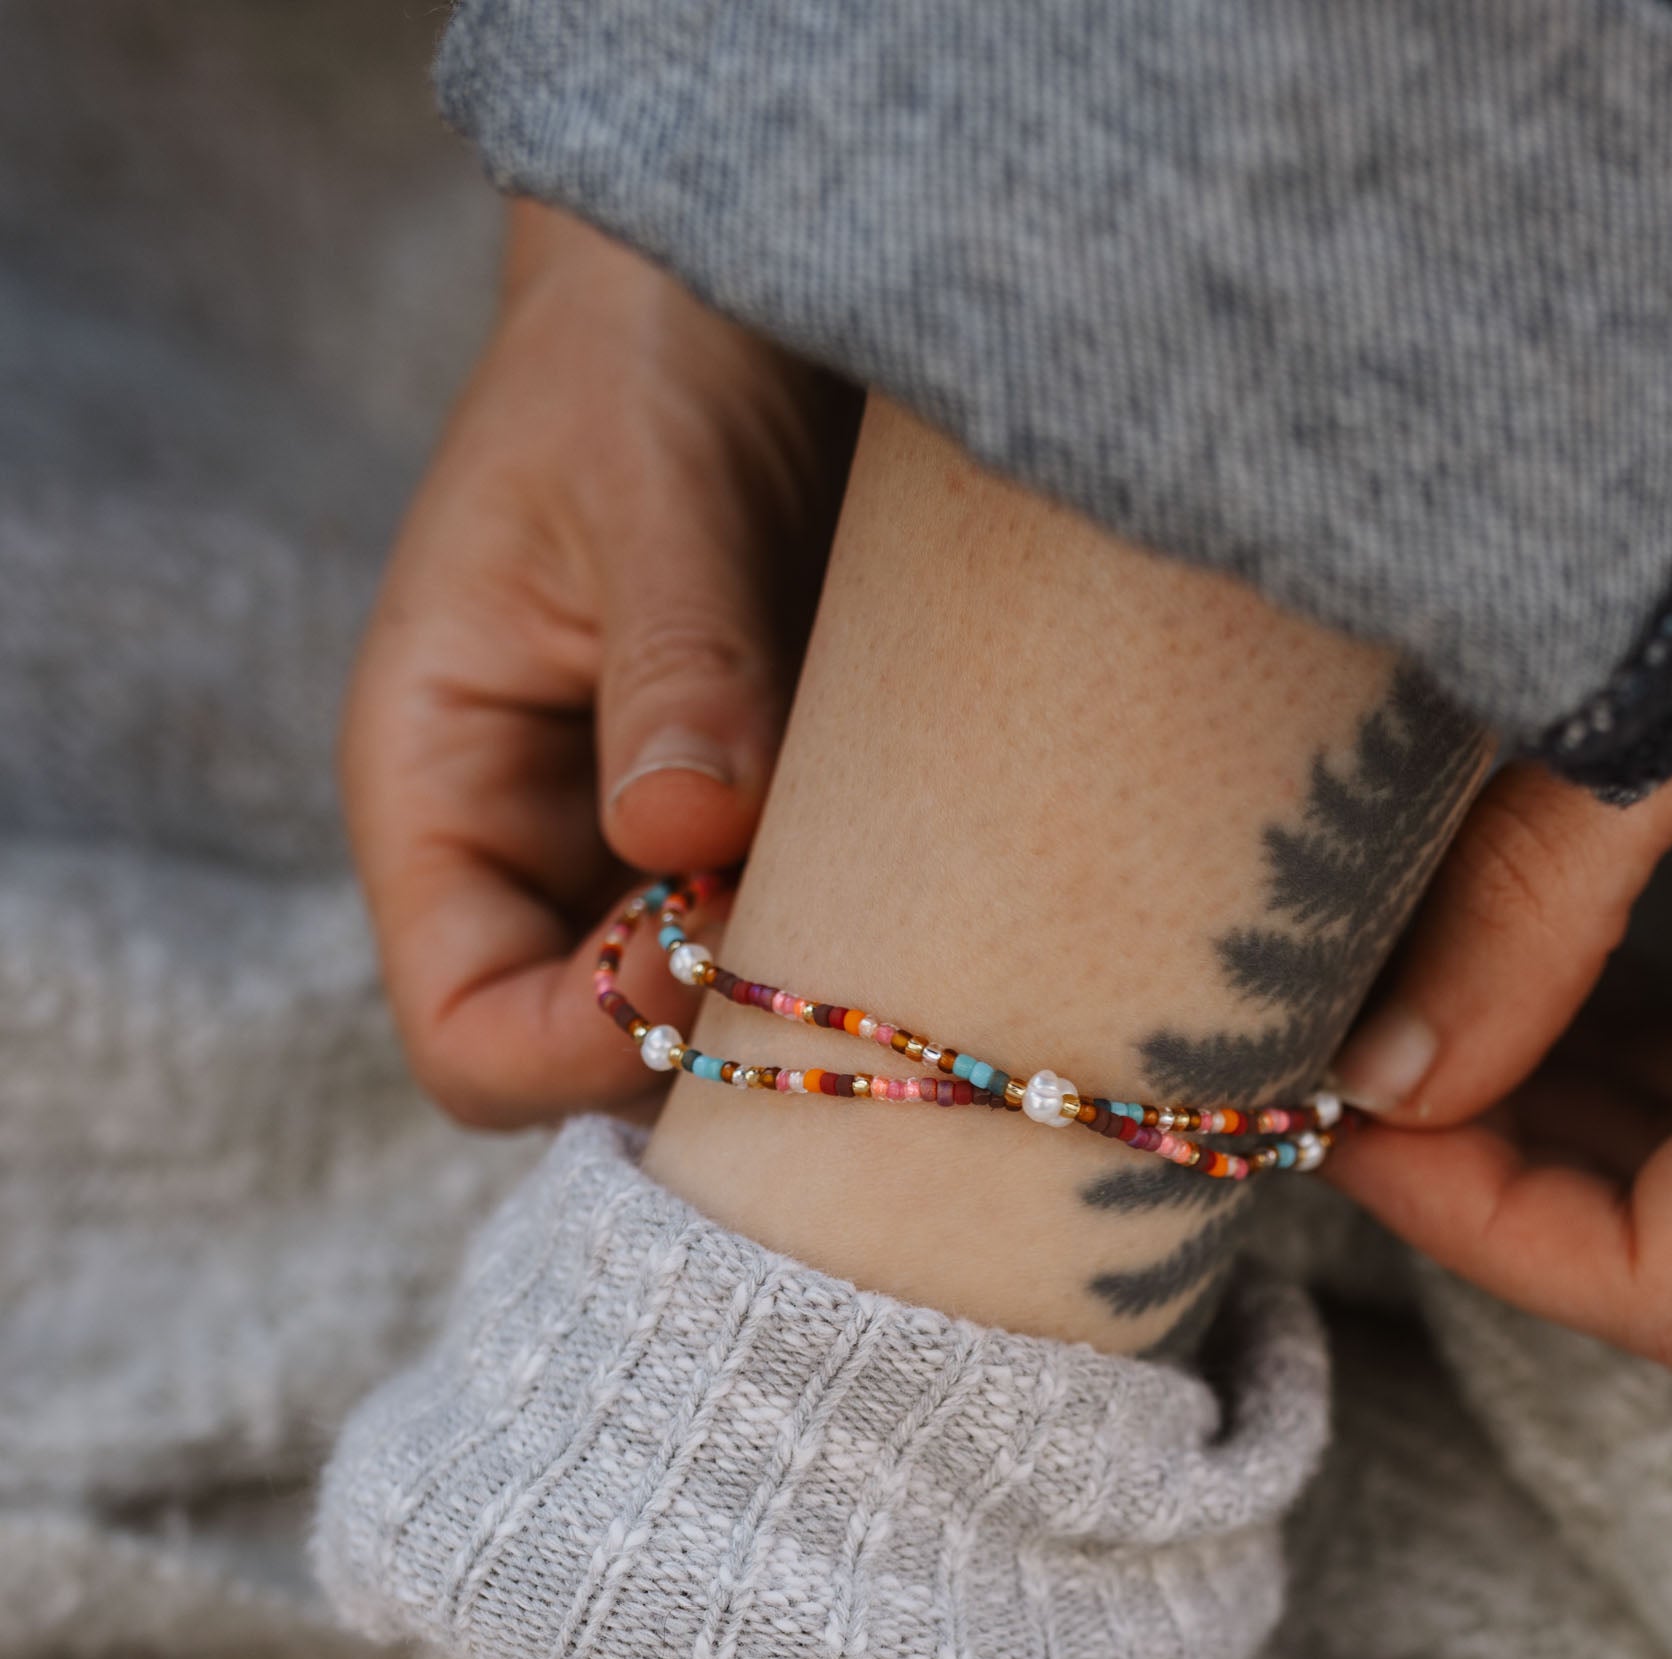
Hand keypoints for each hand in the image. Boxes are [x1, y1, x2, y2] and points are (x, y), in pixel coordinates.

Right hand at [343, 201, 851, 1125]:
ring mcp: (646, 842)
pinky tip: (930, 868)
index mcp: (440, 784)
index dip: (580, 1048)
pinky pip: (794, 929)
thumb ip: (672, 669)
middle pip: (597, 1053)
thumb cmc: (644, 357)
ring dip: (798, 986)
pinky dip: (856, 932)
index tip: (713, 956)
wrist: (732, 290)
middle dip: (713, 1032)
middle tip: (839, 932)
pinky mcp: (751, 815)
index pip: (465, 1030)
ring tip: (896, 891)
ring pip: (710, 1009)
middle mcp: (534, 845)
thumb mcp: (647, 492)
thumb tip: (687, 838)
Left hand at [1325, 165, 1671, 1369]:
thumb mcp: (1665, 699)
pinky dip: (1661, 1056)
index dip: (1485, 1233)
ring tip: (1427, 1027)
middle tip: (1364, 1074)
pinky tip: (1548, 979)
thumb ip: (1515, 924)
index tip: (1346, 1128)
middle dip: (1515, 1178)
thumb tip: (1383, 1086)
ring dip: (1579, 1120)